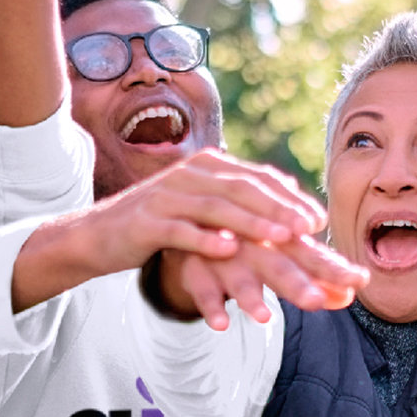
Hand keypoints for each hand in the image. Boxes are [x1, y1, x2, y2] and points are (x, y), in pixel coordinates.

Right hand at [79, 148, 333, 274]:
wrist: (98, 234)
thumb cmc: (161, 224)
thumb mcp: (202, 206)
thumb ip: (240, 202)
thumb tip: (291, 207)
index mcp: (206, 166)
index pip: (257, 178)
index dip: (290, 198)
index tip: (318, 221)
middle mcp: (188, 174)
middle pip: (242, 188)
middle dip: (279, 208)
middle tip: (308, 229)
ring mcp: (165, 196)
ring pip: (216, 207)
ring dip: (252, 222)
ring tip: (281, 237)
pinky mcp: (145, 222)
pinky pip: (180, 229)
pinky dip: (206, 238)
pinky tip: (228, 250)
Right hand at [161, 237, 366, 331]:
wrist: (182, 215)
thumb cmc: (242, 239)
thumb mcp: (275, 256)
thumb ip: (311, 276)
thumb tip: (349, 296)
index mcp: (276, 236)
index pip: (309, 254)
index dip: (333, 268)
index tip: (359, 280)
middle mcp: (252, 240)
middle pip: (277, 263)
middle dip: (297, 282)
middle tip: (317, 300)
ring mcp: (220, 251)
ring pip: (237, 274)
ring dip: (250, 295)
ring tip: (265, 317)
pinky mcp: (194, 265)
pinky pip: (199, 286)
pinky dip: (209, 304)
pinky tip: (220, 324)